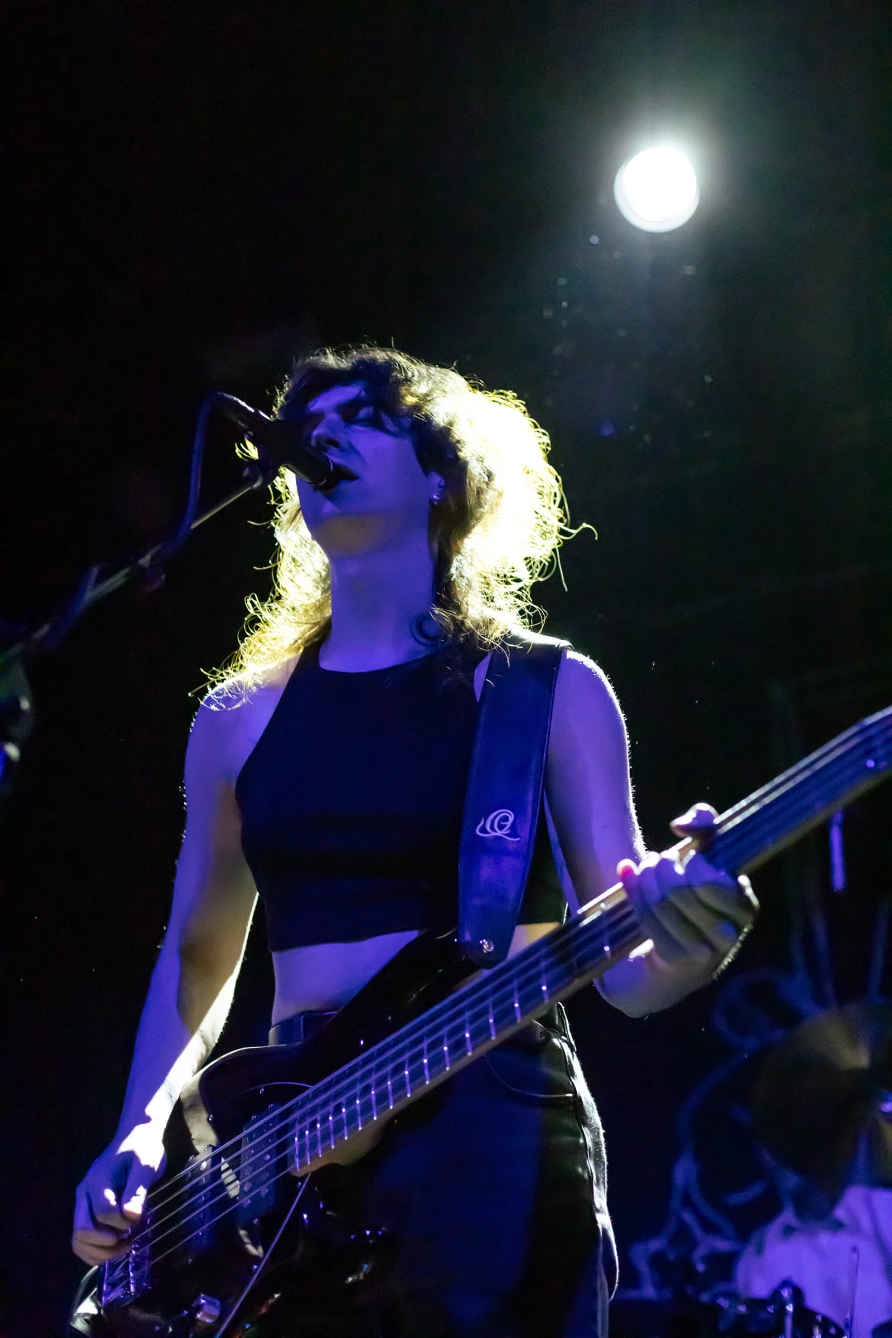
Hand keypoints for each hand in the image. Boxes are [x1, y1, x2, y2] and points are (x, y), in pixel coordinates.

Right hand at [72, 1121, 166, 1265]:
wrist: (135, 1137)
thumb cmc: (142, 1150)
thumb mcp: (146, 1164)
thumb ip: (137, 1189)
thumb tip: (131, 1216)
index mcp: (98, 1180)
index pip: (103, 1212)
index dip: (122, 1222)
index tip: (138, 1218)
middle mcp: (84, 1193)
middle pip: (82, 1230)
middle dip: (106, 1244)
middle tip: (128, 1241)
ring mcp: (82, 1203)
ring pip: (78, 1240)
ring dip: (99, 1252)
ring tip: (122, 1247)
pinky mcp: (86, 1211)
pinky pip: (81, 1240)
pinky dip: (95, 1252)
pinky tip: (114, 1248)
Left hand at [616, 803, 757, 969]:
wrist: (679, 945)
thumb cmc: (699, 890)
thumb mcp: (708, 853)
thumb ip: (705, 824)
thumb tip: (680, 825)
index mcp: (745, 907)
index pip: (712, 882)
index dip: (693, 864)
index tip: (688, 856)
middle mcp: (729, 934)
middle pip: (681, 892)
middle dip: (662, 868)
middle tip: (658, 859)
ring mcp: (702, 952)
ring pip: (662, 906)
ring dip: (645, 879)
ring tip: (644, 867)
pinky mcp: (675, 959)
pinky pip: (648, 921)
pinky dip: (633, 894)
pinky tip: (628, 875)